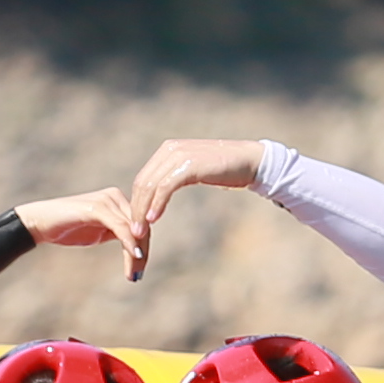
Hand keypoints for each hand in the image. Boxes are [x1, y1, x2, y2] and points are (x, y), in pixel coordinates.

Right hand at [13, 187, 148, 278]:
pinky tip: (134, 256)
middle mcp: (115, 196)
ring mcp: (107, 200)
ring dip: (136, 254)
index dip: (144, 248)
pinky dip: (129, 243)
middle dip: (142, 253)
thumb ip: (117, 234)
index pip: (141, 225)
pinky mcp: (98, 207)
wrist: (40, 222)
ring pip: (133, 229)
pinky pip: (121, 227)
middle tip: (138, 276)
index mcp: (117, 201)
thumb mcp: (99, 233)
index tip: (140, 271)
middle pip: (141, 227)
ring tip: (134, 274)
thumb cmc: (67, 228)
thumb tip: (138, 249)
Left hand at [116, 136, 264, 269]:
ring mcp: (179, 155)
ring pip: (151, 186)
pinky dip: (157, 203)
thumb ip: (175, 177)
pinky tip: (153, 218)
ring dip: (143, 210)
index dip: (136, 202)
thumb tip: (159, 195)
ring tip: (140, 231)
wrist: (250, 161)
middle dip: (135, 209)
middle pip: (143, 183)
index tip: (135, 224)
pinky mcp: (189, 165)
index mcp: (167, 151)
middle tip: (133, 232)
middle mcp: (169, 150)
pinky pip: (166, 187)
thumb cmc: (224, 169)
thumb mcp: (193, 171)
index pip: (143, 179)